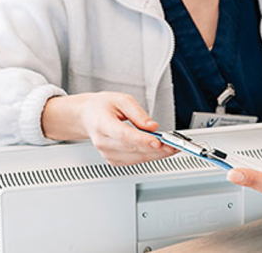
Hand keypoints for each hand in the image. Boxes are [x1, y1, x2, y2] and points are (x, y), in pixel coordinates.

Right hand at [40, 92, 176, 165]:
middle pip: (134, 149)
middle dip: (158, 149)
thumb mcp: (121, 100)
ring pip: (136, 158)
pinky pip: (134, 161)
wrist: (86, 116)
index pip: (124, 135)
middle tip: (176, 145)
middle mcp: (103, 142)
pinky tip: (159, 151)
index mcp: (102, 124)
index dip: (142, 140)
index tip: (158, 142)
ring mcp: (107, 153)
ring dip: (156, 155)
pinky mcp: (113, 159)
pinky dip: (148, 157)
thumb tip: (153, 126)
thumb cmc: (101, 107)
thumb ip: (138, 113)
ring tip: (172, 147)